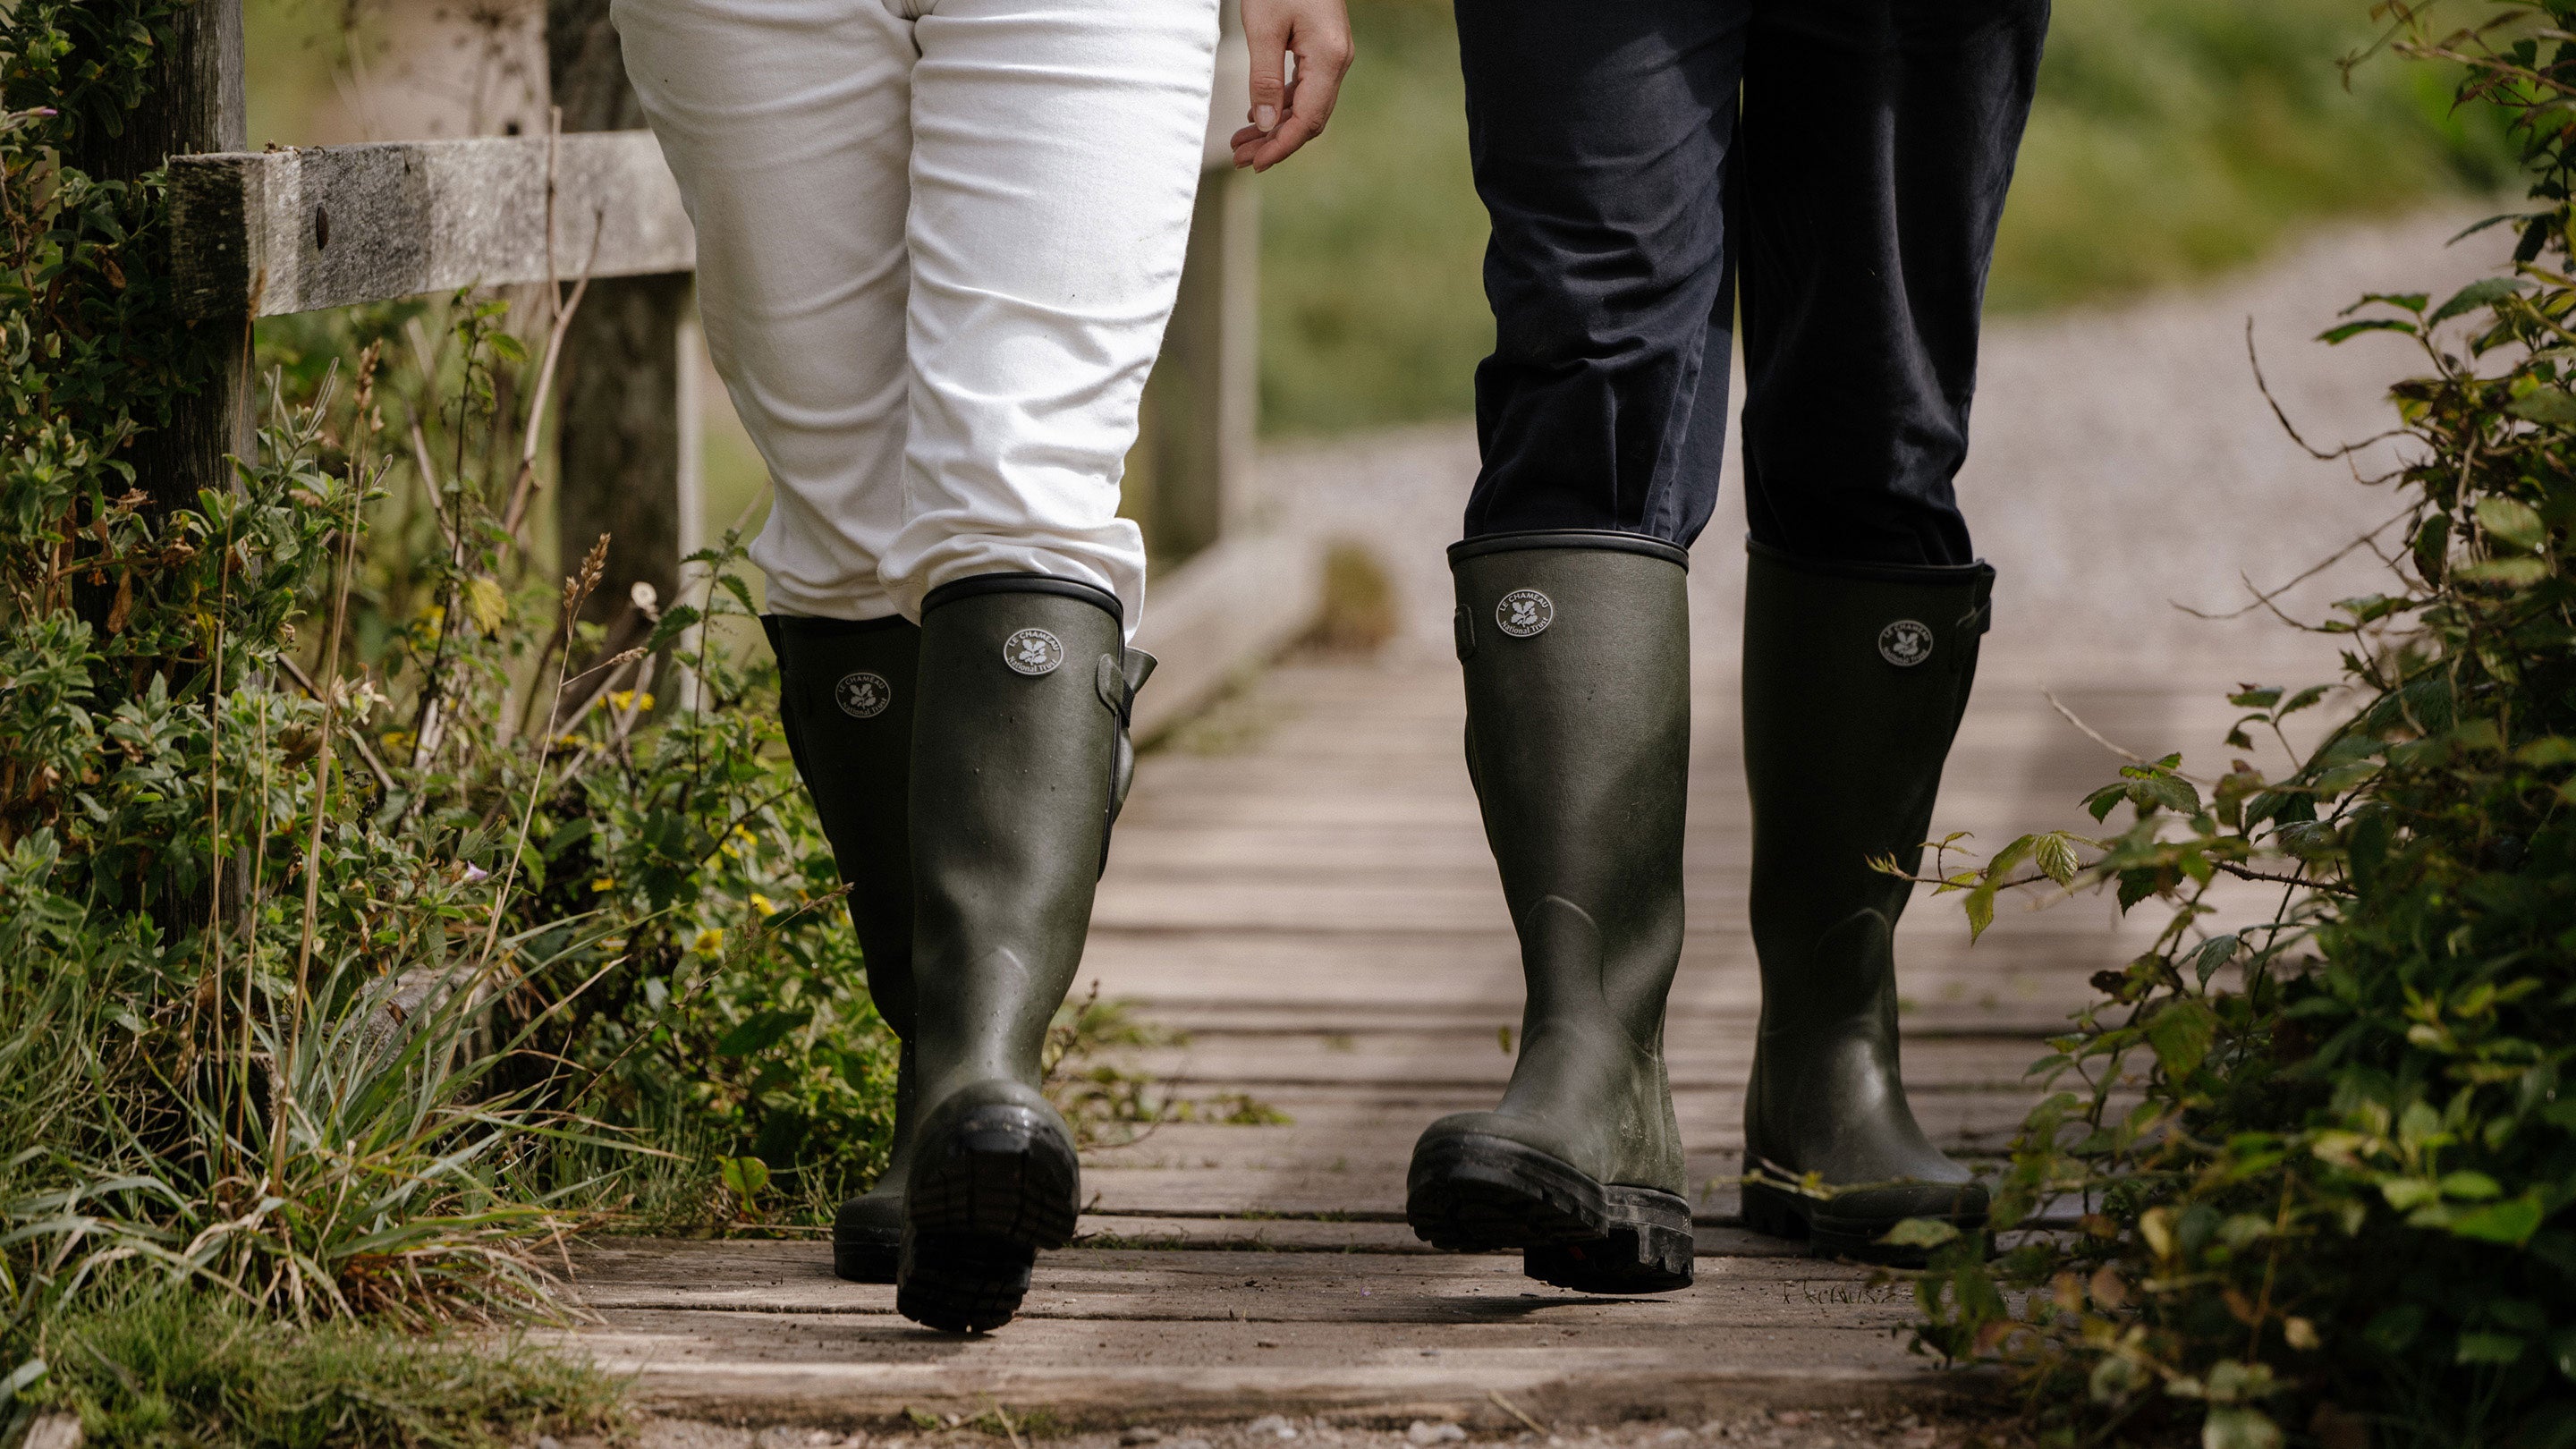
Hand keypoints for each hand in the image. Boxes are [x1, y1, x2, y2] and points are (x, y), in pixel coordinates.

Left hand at [1229, 0, 1352, 171]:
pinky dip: (1281, 105)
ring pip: (1306, 106)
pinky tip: (1257, 115)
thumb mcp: (1263, 28)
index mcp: (1330, 58)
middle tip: (1240, 159)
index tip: (1254, 164)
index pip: (1308, 120)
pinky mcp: (1323, 49)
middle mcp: (1338, 61)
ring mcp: (1333, 56)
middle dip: (1275, 143)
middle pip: (1309, 119)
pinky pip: (1305, 88)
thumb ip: (1264, 79)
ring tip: (1241, 143)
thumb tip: (1264, 126)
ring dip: (1274, 127)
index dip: (1281, 146)